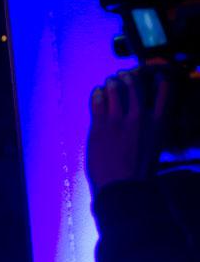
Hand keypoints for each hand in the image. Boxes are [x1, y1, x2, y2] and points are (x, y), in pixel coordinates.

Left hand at [86, 69, 168, 193]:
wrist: (121, 188)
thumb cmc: (139, 172)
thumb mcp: (155, 146)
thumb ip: (151, 127)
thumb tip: (146, 115)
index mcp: (159, 123)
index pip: (165, 89)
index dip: (159, 76)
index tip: (154, 73)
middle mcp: (140, 118)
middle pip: (135, 84)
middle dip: (128, 76)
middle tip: (123, 75)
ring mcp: (118, 121)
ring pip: (115, 89)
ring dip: (111, 83)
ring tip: (109, 82)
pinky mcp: (99, 127)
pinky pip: (97, 102)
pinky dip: (97, 94)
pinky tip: (97, 93)